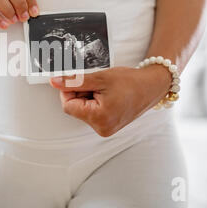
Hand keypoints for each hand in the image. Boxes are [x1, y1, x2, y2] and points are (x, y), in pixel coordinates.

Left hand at [49, 65, 171, 136]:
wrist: (152, 86)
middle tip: (97, 84)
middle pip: (75, 109)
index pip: (68, 106)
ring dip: (88, 97)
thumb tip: (54, 82)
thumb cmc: (130, 82)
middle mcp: (102, 128)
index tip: (80, 81)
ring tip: (105, 90)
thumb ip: (74, 82)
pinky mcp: (109, 126)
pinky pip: (92, 114)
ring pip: (83, 111)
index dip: (70, 91)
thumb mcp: (99, 78)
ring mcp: (106, 129)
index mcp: (99, 118)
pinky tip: (108, 95)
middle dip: (81, 94)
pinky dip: (95, 102)